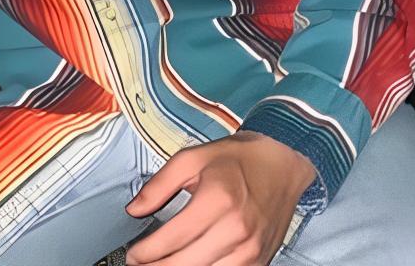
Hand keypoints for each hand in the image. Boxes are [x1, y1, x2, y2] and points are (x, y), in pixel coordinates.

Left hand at [124, 130, 316, 265]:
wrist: (282, 164)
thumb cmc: (239, 159)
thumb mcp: (192, 158)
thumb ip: (159, 184)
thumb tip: (135, 209)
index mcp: (217, 199)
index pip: (171, 239)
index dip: (145, 252)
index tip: (133, 254)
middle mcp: (236, 229)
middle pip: (184, 264)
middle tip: (140, 263)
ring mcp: (250, 250)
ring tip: (161, 264)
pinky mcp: (258, 261)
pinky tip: (189, 264)